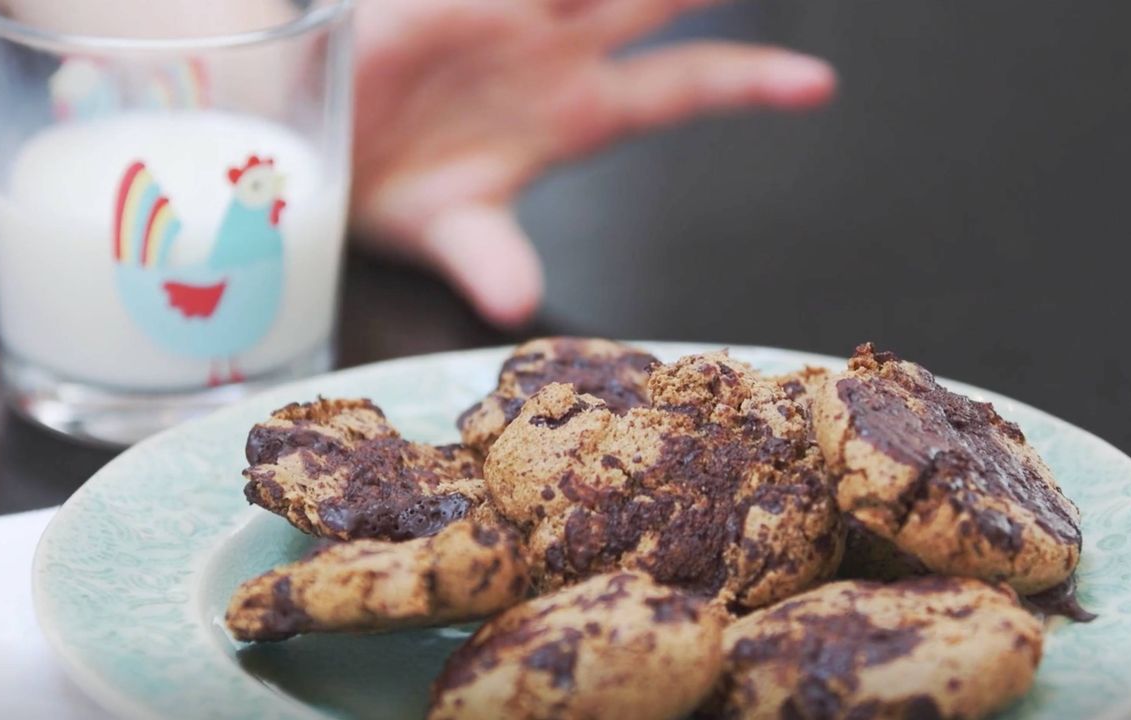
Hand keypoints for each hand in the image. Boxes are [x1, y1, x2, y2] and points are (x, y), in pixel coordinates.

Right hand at [352, 0, 835, 327]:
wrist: (311, 144)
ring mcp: (513, 11)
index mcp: (578, 113)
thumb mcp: (448, 227)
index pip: (683, 87)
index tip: (820, 84)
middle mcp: (559, 51)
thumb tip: (513, 303)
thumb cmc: (393, 187)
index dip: (749, 82)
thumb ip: (488, 256)